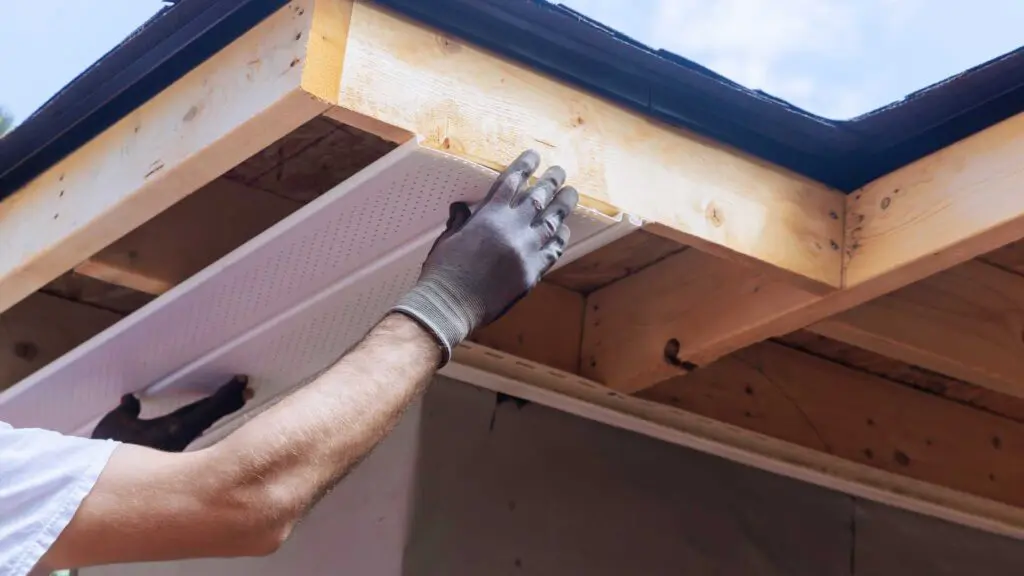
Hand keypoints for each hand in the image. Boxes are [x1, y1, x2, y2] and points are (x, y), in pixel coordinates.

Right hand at [91, 375, 252, 451]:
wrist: (101, 485)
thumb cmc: (108, 453)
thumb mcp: (113, 426)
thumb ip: (127, 410)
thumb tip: (132, 399)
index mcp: (173, 429)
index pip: (207, 408)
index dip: (225, 395)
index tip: (241, 381)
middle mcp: (182, 440)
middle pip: (212, 417)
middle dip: (230, 403)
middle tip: (247, 390)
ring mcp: (181, 451)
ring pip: (205, 426)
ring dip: (221, 412)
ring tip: (238, 399)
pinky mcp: (175, 460)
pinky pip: (194, 434)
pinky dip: (205, 421)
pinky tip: (208, 418)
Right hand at [392, 149, 577, 363]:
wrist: (450, 305)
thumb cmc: (442, 272)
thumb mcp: (448, 238)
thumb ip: (461, 221)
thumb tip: (462, 208)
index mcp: (489, 215)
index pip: (512, 181)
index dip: (525, 165)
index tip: (534, 155)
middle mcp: (512, 228)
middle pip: (538, 197)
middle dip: (551, 181)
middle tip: (560, 171)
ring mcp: (526, 250)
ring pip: (551, 221)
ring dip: (563, 205)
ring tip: (571, 193)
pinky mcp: (532, 272)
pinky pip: (553, 250)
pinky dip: (560, 238)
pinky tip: (564, 229)